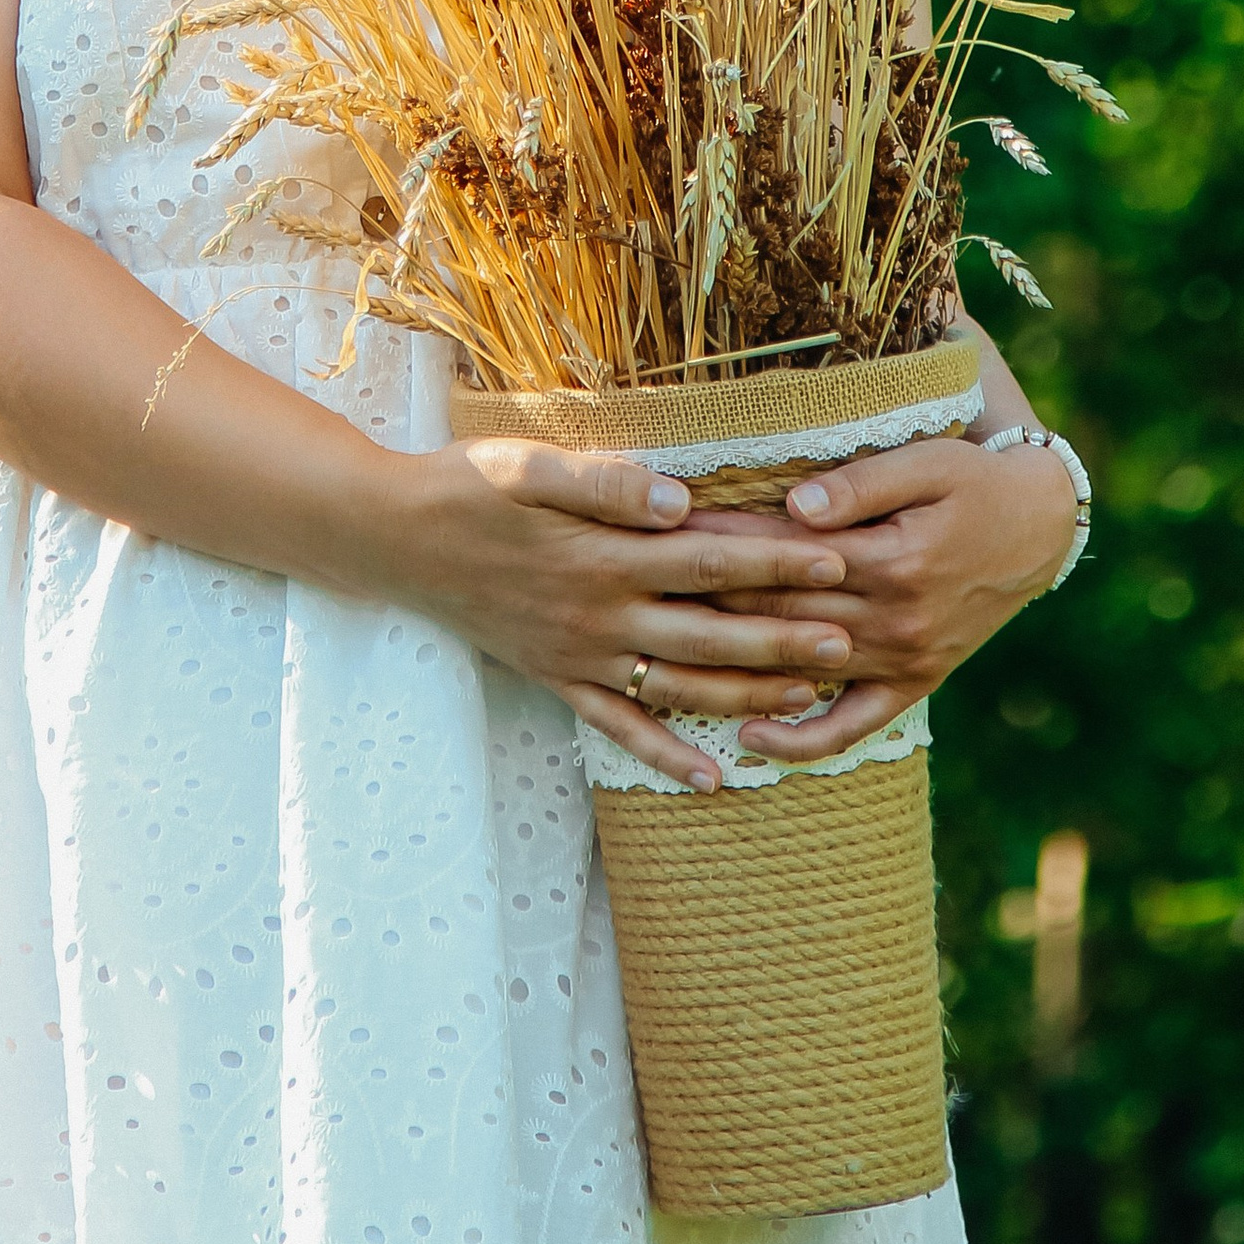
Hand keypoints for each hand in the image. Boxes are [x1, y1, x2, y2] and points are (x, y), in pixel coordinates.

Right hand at [373, 440, 858, 790]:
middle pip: (710, 632)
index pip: (709, 559)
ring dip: (746, 694)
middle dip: (784, 636)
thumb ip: (605, 484)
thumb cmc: (464, 487)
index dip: (775, 561)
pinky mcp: (555, 678)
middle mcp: (599, 614)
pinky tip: (711, 778)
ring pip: (677, 686)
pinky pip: (618, 728)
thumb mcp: (528, 466)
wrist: (392, 540)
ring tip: (809, 696)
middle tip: (851, 640)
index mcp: (602, 555)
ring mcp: (578, 655)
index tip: (835, 562)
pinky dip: (665, 754)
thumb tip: (679, 502)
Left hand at [688, 434, 1077, 766]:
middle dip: (710, 600)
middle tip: (644, 592)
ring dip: (736, 664)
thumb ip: (862, 486)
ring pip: (803, 667)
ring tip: (668, 656)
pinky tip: (751, 738)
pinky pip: (853, 725)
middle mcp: (895, 620)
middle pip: (783, 613)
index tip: (664, 534)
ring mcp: (904, 660)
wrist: (1037, 530)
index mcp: (893, 560)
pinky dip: (803, 739)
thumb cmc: (971, 483)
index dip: (722, 544)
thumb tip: (797, 507)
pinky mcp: (914, 684)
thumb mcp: (927, 462)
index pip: (786, 556)